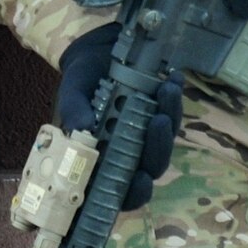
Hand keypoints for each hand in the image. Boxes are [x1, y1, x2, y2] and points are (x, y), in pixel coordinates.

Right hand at [55, 24, 184, 211]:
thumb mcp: (72, 92)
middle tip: (159, 121)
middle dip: (158, 148)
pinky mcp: (160, 117)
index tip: (141, 179)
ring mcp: (146, 137)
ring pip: (165, 143)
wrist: (96, 54)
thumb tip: (82, 127)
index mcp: (100, 160)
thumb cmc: (80, 81)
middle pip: (149, 168)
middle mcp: (126, 154)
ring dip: (170, 120)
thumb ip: (73, 109)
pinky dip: (175, 99)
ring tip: (167, 91)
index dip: (132, 193)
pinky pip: (173, 116)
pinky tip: (173, 78)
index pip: (118, 190)